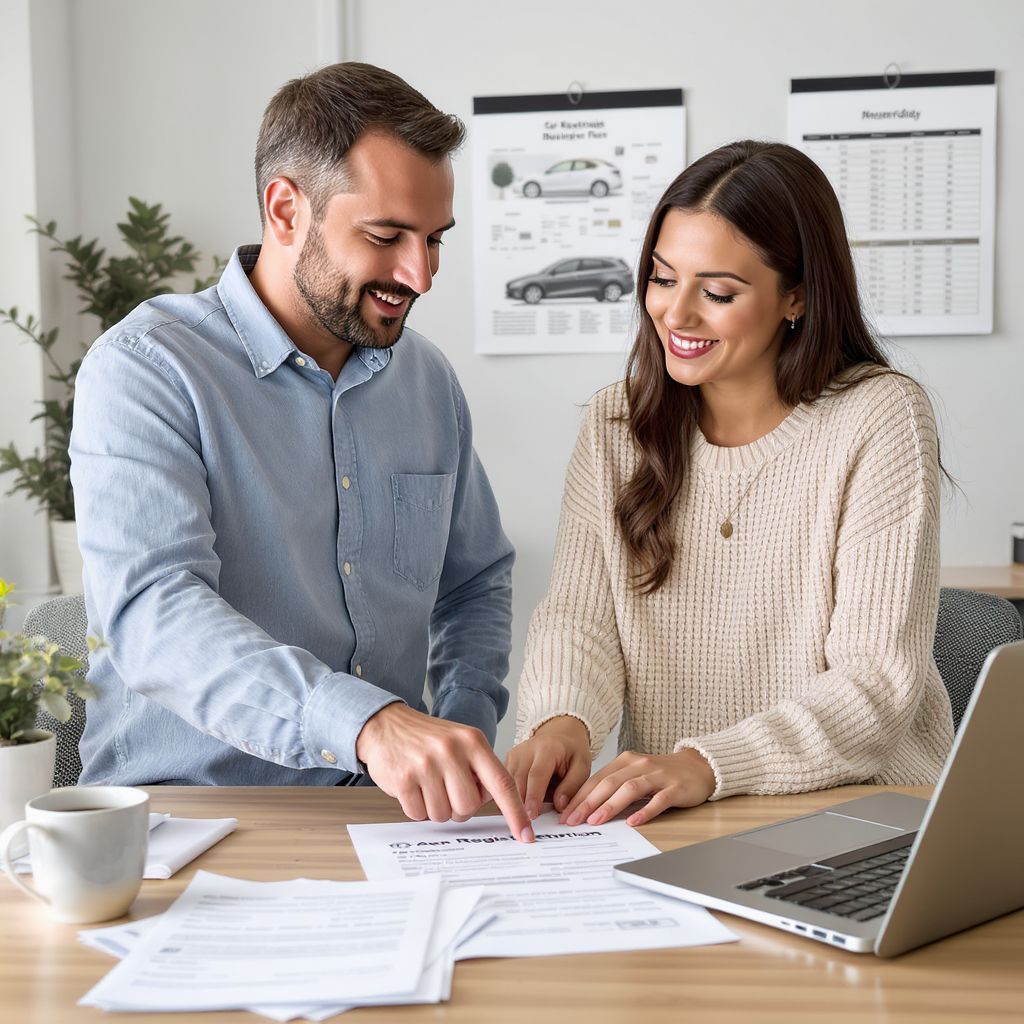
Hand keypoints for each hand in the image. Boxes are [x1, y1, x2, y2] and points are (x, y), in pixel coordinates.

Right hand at [356, 703, 533, 842]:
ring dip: (435, 808)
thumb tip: (495, 801)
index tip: (526, 834)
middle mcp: (451, 750)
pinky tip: (412, 787)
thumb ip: (480, 769)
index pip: (502, 783)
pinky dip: (416, 808)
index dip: (515, 812)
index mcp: (472, 741)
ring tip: (427, 784)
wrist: (386, 724)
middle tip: (446, 790)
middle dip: (459, 808)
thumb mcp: (461, 742)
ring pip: (443, 814)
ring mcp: (426, 764)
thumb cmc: (429, 739)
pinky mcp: (403, 779)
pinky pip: (418, 814)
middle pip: (469, 806)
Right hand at [506, 716, 591, 819]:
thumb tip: (559, 805)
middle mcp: (526, 749)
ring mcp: (514, 754)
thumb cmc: (571, 751)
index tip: (531, 815)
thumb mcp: (582, 766)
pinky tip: (510, 810)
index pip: (537, 775)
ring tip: (515, 822)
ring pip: (507, 782)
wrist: (560, 733)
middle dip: (518, 804)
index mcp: (547, 748)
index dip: (533, 797)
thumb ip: (572, 786)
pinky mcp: (507, 760)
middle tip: (522, 826)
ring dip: (510, 802)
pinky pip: (504, 781)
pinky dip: (506, 796)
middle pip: (517, 780)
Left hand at [561, 748, 715, 827]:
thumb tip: (585, 806)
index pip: (596, 779)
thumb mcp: (634, 774)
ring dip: (610, 805)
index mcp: (625, 761)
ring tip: (595, 820)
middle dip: (588, 802)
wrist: (697, 766)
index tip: (564, 813)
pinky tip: (633, 822)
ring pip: (629, 789)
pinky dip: (644, 811)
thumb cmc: (661, 774)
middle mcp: (639, 765)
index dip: (579, 796)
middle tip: (573, 820)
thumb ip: (613, 786)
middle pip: (609, 783)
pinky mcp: (675, 788)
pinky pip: (658, 800)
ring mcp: (658, 776)